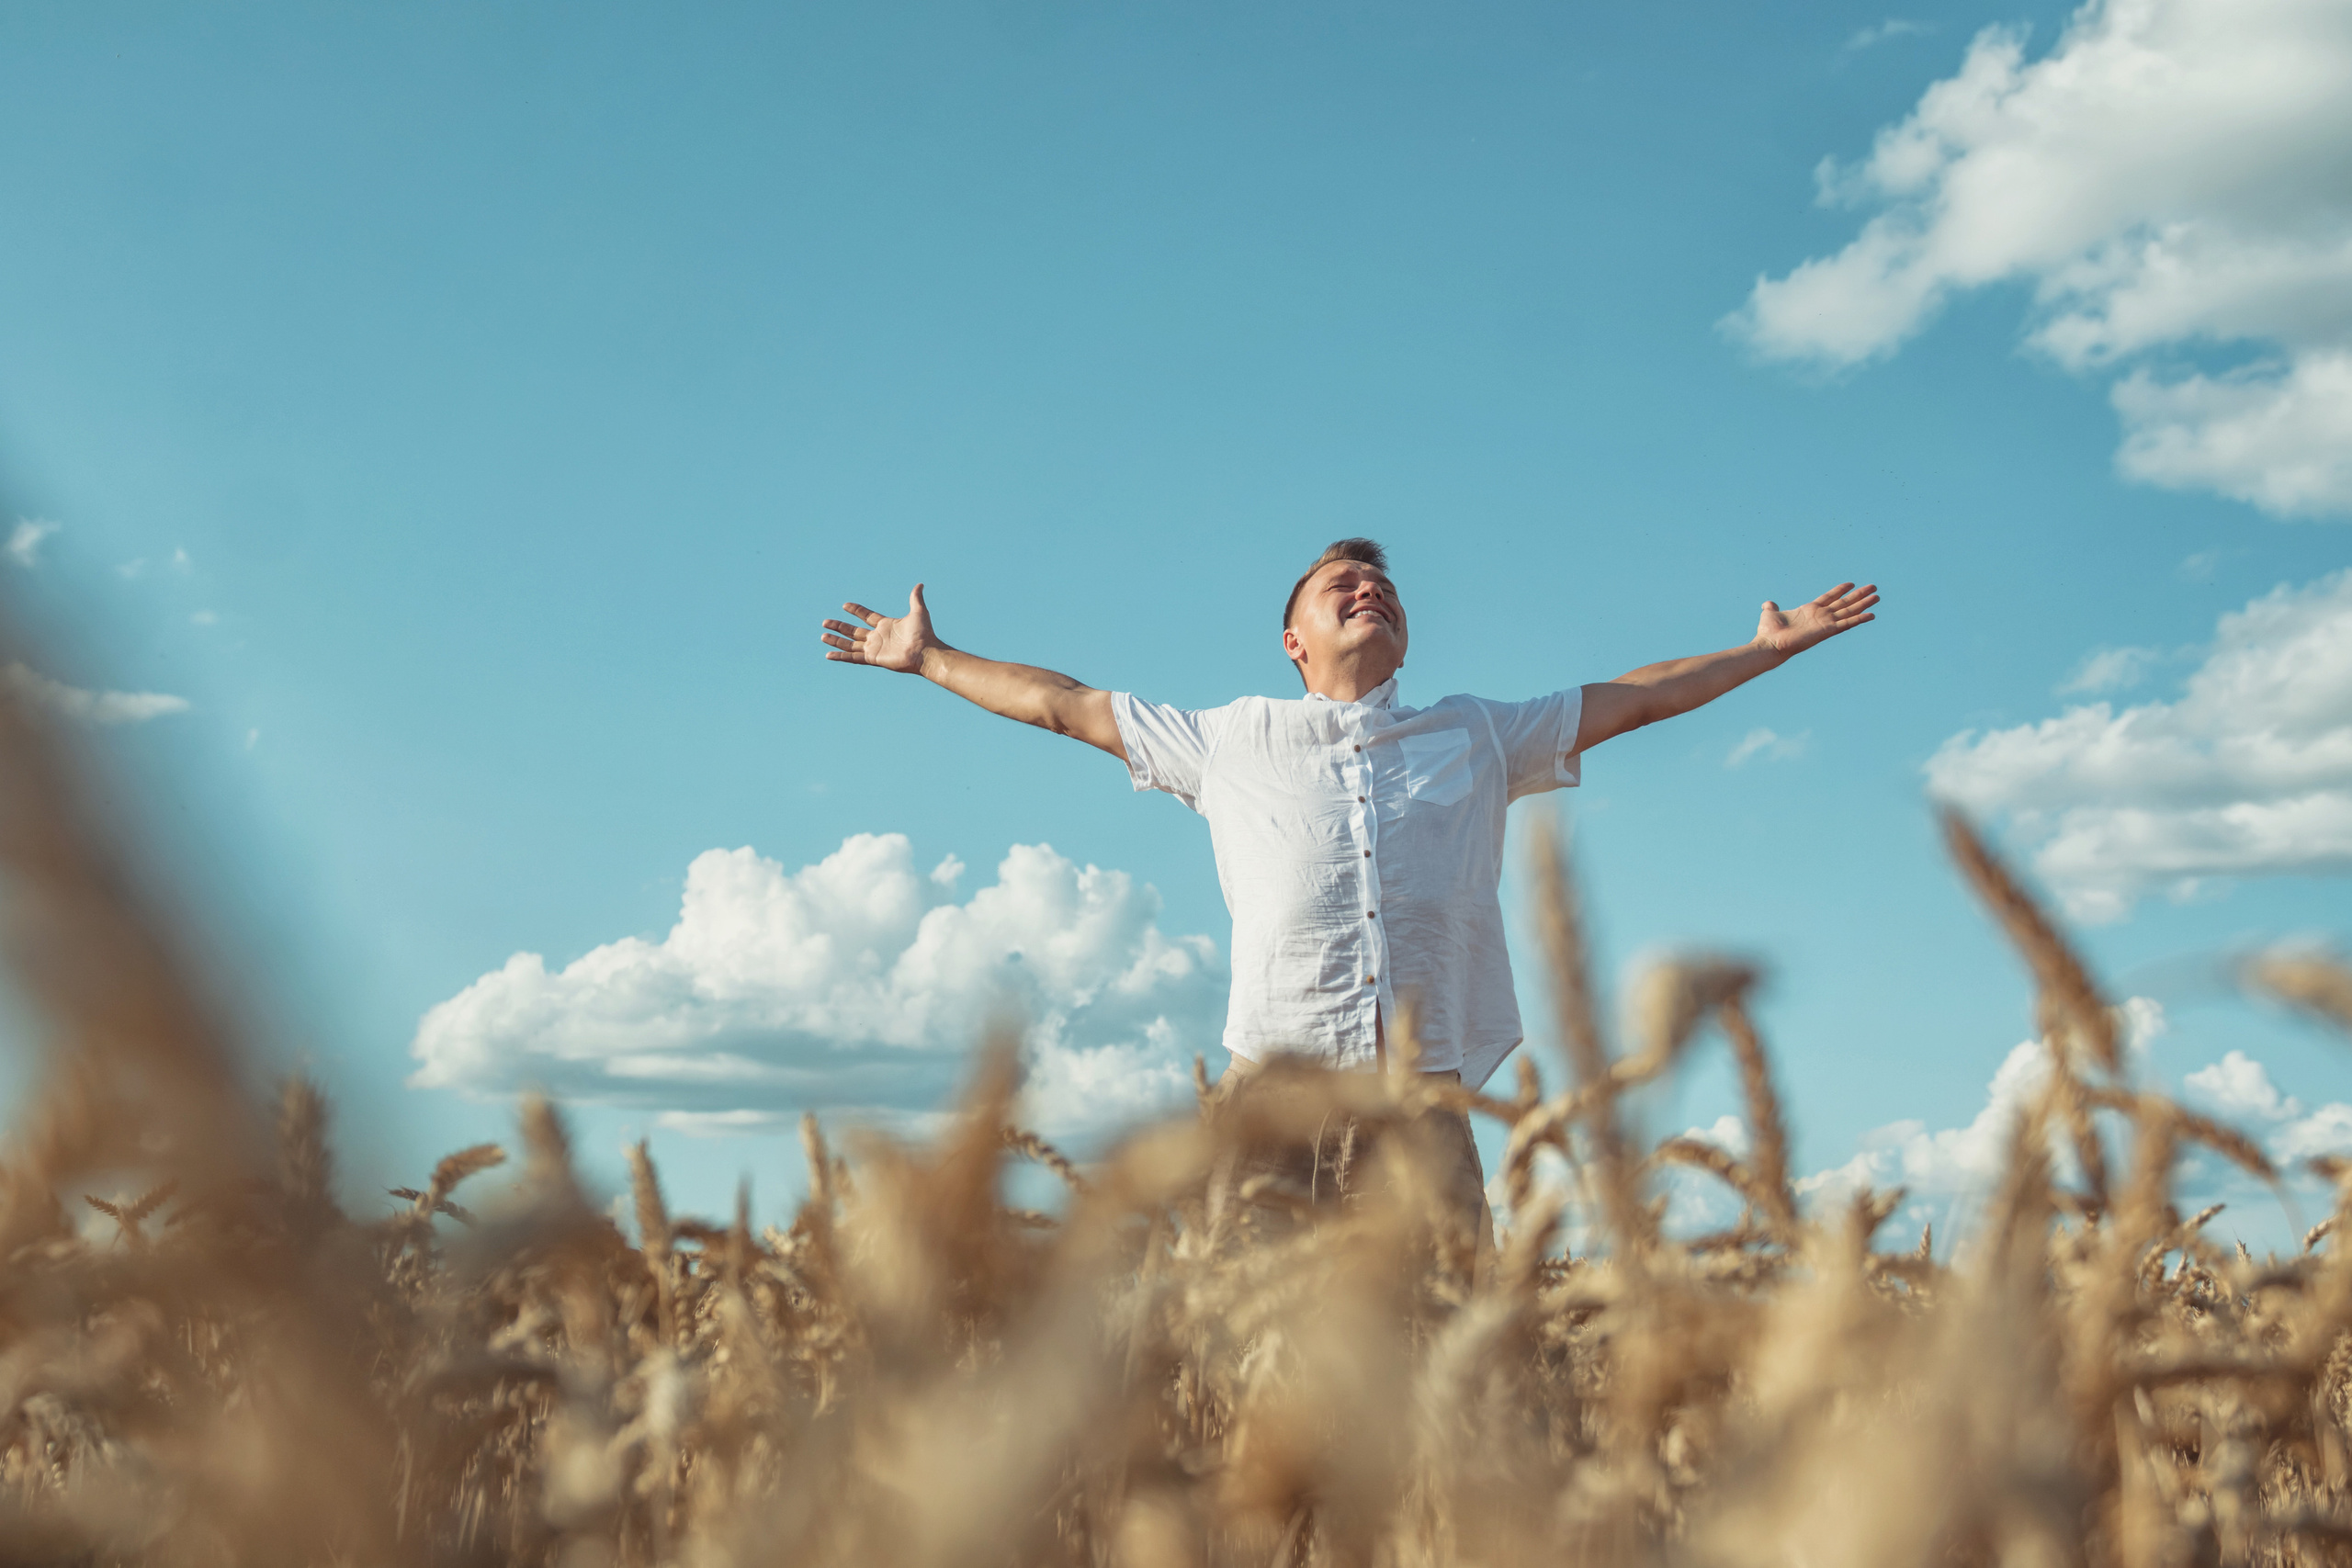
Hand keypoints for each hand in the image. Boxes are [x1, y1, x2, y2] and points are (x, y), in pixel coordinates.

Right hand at [822, 584, 938, 673]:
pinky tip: (829, 655)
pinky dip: (841, 657)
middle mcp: (878, 637)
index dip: (856, 611)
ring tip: (823, 636)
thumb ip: (915, 598)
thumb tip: (920, 585)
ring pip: (850, 644)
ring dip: (836, 640)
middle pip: (854, 631)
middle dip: (839, 626)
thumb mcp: (918, 612)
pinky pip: (853, 657)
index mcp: (886, 625)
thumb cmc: (924, 634)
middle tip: (825, 622)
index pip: (866, 616)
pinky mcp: (873, 658)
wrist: (925, 651)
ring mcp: (874, 648)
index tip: (845, 605)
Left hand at [1755, 581, 1878, 656]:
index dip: (1840, 590)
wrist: (1770, 645)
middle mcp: (1820, 617)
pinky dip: (1859, 619)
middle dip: (1858, 596)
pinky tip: (1871, 615)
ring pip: (1849, 612)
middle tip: (1873, 588)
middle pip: (1844, 603)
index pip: (1828, 598)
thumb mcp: (1770, 614)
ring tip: (1877, 597)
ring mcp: (1825, 624)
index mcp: (1809, 611)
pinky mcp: (1827, 631)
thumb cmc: (1769, 633)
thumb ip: (1771, 608)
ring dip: (1863, 604)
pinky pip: (1846, 624)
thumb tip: (1768, 604)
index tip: (1851, 584)